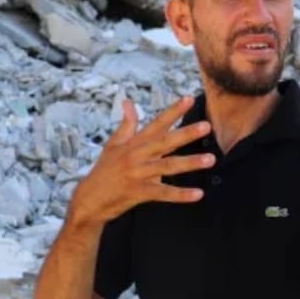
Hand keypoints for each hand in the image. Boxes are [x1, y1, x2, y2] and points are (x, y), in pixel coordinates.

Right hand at [68, 96, 214, 228]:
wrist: (88, 200)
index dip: (172, 111)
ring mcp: (137, 173)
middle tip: (206, 126)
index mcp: (133, 142)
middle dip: (186, 133)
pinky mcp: (137, 192)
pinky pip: (162, 193)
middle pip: (165, 141)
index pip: (156, 123)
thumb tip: (127, 102)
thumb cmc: (104, 171)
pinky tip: (198, 194)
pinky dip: (180, 195)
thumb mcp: (113, 145)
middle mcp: (136, 155)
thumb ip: (126, 124)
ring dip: (190, 163)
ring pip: (167, 166)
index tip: (189, 98)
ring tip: (211, 159)